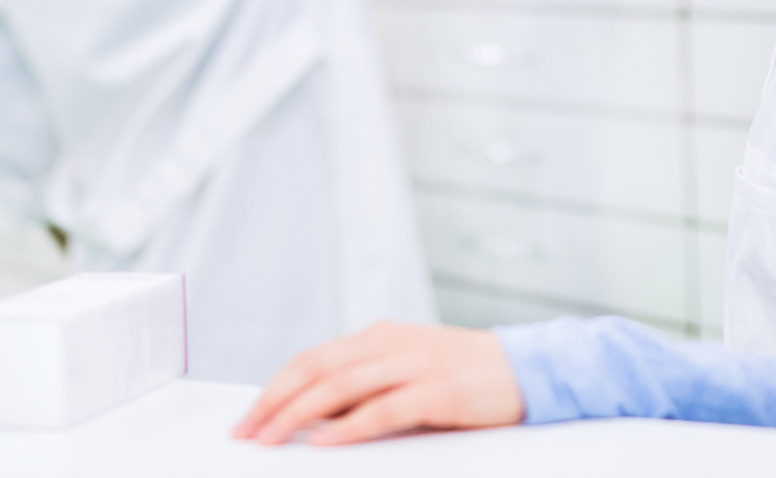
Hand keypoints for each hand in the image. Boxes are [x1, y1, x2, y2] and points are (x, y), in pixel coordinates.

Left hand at [232, 321, 524, 445]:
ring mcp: (415, 364)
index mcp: (380, 336)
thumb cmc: (465, 375)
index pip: (313, 358)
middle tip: (248, 431)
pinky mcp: (438, 391)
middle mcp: (391, 343)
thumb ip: (366, 385)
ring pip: (340, 386)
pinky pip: (382, 409)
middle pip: (316, 369)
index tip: (249, 416)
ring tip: (272, 437)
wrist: (527, 367)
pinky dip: (348, 426)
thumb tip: (313, 416)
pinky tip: (325, 440)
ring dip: (298, 414)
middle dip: (274, 401)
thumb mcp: (408, 370)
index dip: (275, 387)